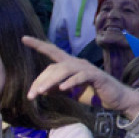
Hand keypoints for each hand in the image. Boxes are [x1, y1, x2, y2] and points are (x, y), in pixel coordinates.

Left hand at [23, 35, 138, 113]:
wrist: (115, 99)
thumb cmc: (92, 93)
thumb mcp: (70, 92)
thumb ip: (56, 88)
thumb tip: (40, 89)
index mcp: (70, 64)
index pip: (52, 52)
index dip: (39, 45)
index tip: (23, 38)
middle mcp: (78, 63)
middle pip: (55, 66)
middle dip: (41, 80)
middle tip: (31, 95)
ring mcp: (87, 68)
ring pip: (65, 70)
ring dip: (51, 81)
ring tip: (41, 92)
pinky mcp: (96, 76)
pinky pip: (81, 76)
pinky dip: (71, 82)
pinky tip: (63, 89)